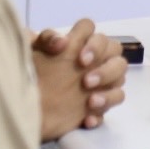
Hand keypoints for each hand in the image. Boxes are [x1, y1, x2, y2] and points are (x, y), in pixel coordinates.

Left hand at [32, 18, 127, 139]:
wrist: (28, 106)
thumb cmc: (32, 74)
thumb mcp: (30, 54)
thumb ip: (44, 41)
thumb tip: (61, 41)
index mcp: (77, 41)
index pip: (89, 28)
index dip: (90, 42)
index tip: (80, 59)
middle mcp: (94, 56)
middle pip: (114, 49)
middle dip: (105, 65)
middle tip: (87, 81)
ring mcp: (100, 78)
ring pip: (120, 75)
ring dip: (109, 87)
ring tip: (91, 101)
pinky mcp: (100, 100)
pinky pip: (114, 100)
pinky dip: (104, 110)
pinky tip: (87, 119)